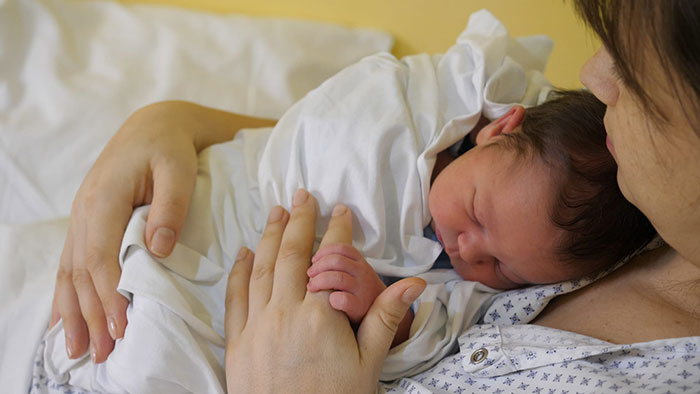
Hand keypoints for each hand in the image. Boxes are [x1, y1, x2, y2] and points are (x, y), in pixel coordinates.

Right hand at [51, 101, 275, 362]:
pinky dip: (68, 294)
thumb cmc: (169, 146)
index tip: (122, 325)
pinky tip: (65, 319)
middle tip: (104, 352)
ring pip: (71, 272)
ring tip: (79, 349)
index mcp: (104, 199)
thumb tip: (159, 248)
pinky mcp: (88, 223)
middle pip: (82, 272)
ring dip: (74, 312)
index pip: (101, 256)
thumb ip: (170, 206)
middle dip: (91, 314)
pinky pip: (71, 263)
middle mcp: (85, 211)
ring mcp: (82, 218)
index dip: (109, 294)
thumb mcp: (178, 168)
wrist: (153, 125)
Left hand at [224, 190, 425, 393]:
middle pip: (290, 255)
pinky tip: (244, 253)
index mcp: (319, 317)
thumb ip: (385, 319)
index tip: (341, 210)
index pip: (327, 262)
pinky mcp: (237, 343)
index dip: (336, 232)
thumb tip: (414, 285)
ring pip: (260, 269)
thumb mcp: (368, 365)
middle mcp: (283, 313)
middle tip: (304, 195)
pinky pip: (235, 297)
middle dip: (298, 221)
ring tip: (276, 211)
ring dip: (268, 236)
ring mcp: (256, 327)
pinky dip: (239, 271)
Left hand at [307, 243, 385, 323]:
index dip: (325, 251)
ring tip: (312, 287)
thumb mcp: (357, 274)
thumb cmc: (362, 295)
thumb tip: (315, 260)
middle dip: (318, 266)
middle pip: (337, 260)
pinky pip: (343, 299)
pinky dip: (333, 299)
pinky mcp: (360, 307)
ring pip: (337, 278)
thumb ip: (342, 265)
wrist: (384, 315)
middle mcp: (363, 274)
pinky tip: (329, 301)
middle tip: (310, 274)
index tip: (314, 260)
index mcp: (361, 263)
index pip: (342, 248)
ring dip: (319, 281)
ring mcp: (362, 290)